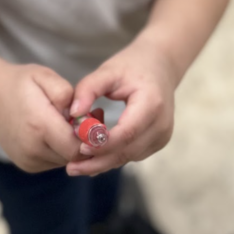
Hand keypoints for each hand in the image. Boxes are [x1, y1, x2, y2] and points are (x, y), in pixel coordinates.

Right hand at [0, 61, 81, 171]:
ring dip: (71, 144)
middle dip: (84, 139)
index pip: (78, 146)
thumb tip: (79, 113)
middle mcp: (33, 149)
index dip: (90, 135)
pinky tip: (56, 131)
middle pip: (74, 156)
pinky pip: (53, 161)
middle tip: (88, 117)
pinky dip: (59, 149)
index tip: (93, 116)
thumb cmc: (20, 83)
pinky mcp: (27, 165)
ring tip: (69, 122)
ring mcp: (28, 160)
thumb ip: (65, 92)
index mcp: (39, 126)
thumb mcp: (44, 76)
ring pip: (65, 160)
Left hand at [66, 36, 176, 176]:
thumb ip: (88, 89)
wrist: (160, 65)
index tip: (80, 148)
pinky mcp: (158, 141)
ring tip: (77, 165)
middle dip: (98, 162)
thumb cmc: (132, 65)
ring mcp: (162, 135)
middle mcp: (161, 124)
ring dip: (104, 163)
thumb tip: (73, 113)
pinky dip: (113, 156)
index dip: (103, 144)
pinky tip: (94, 157)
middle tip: (71, 168)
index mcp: (152, 103)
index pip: (127, 132)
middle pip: (128, 151)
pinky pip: (133, 154)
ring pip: (129, 157)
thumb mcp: (108, 71)